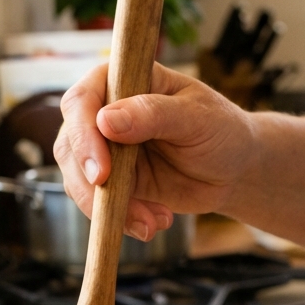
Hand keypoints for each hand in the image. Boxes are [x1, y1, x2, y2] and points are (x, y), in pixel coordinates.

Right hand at [54, 62, 253, 239]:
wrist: (233, 170)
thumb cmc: (220, 130)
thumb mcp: (196, 117)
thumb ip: (153, 115)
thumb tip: (106, 121)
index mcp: (122, 81)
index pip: (82, 102)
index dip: (83, 136)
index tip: (102, 172)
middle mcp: (105, 112)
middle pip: (71, 144)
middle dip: (88, 182)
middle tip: (117, 207)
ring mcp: (105, 149)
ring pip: (78, 179)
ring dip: (108, 207)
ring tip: (151, 222)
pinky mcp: (113, 181)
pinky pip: (99, 203)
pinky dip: (122, 219)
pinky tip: (155, 223)